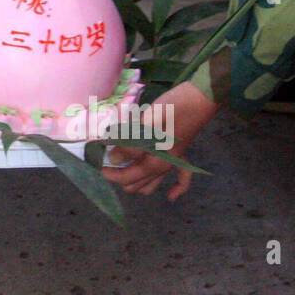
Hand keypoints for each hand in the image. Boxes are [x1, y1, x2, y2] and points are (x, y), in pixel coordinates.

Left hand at [102, 78, 218, 199]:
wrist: (200, 98)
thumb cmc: (172, 109)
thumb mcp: (147, 124)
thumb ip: (130, 145)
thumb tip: (113, 160)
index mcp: (154, 162)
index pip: (125, 178)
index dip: (108, 173)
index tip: (94, 160)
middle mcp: (163, 168)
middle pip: (135, 184)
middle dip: (118, 176)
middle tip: (105, 158)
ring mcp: (173, 162)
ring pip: (151, 184)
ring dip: (136, 181)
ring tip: (121, 166)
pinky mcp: (181, 154)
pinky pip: (183, 180)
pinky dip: (177, 189)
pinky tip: (171, 196)